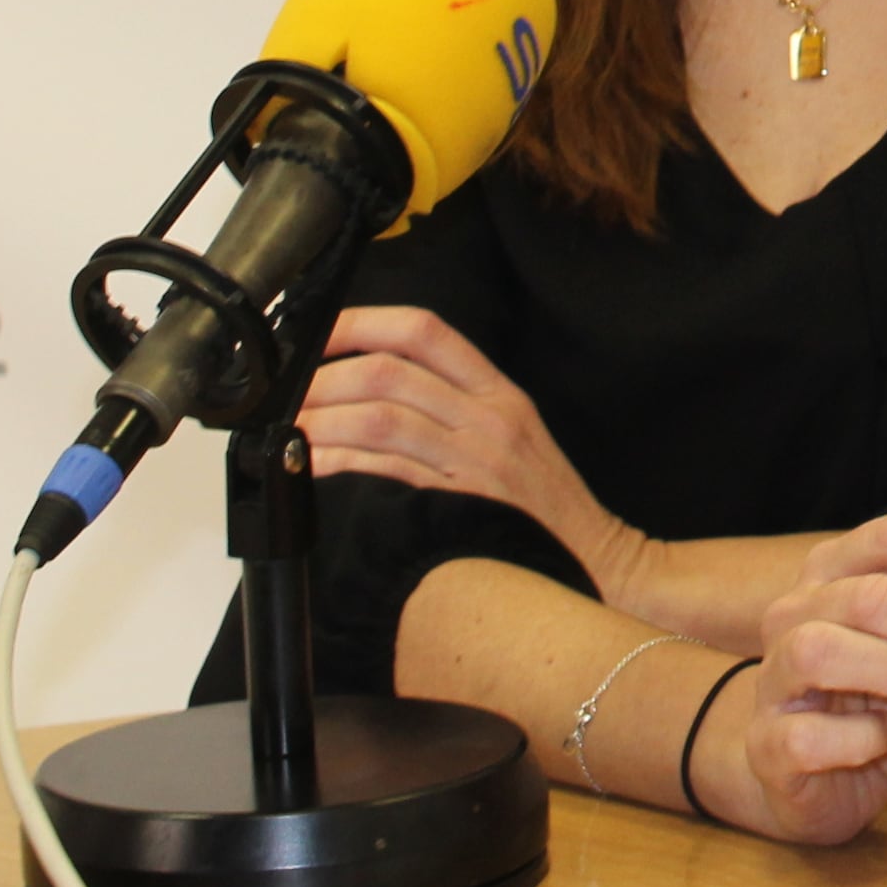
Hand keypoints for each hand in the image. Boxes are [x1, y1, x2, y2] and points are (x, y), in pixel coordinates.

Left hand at [301, 307, 640, 597]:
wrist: (601, 564)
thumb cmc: (547, 511)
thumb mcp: (516, 436)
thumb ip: (458, 406)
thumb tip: (373, 389)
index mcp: (500, 394)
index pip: (425, 332)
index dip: (362, 322)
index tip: (319, 333)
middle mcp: (488, 419)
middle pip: (390, 372)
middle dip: (324, 379)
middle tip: (285, 395)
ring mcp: (474, 463)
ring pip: (380, 418)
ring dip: (321, 421)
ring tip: (286, 430)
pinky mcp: (458, 506)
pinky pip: (384, 473)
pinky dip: (338, 465)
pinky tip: (312, 468)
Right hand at [706, 512, 886, 846]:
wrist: (822, 779)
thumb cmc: (883, 706)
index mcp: (840, 571)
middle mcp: (796, 611)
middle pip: (872, 596)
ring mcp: (772, 675)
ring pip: (822, 649)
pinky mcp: (766, 743)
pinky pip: (809, 735)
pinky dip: (862, 739)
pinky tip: (882, 739)